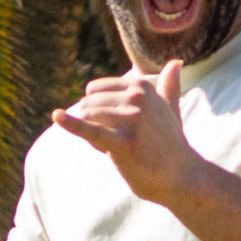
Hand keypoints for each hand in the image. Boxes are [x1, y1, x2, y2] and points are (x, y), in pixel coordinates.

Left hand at [51, 60, 204, 206]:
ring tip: (120, 150)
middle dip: (96, 124)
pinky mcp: (124, 143)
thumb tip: (176, 62)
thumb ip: (169, 86)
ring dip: (94, 137)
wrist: (183, 177)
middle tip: (124, 143)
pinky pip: (91, 131)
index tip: (122, 127)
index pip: (96, 90)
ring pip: (89, 117)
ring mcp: (131, 119)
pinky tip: (57, 117)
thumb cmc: (172, 145)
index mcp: (141, 85)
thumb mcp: (170, 109)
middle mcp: (137, 97)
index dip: (100, 111)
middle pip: (89, 104)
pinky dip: (71, 124)